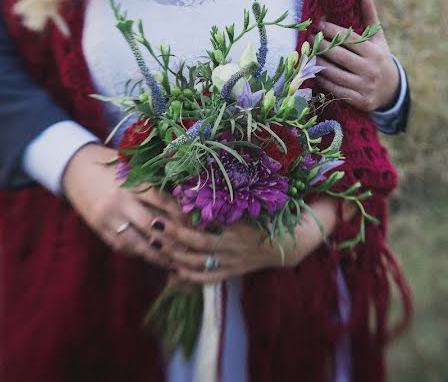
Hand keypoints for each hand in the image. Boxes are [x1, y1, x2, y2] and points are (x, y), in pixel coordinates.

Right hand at [62, 143, 188, 269]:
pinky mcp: (97, 227)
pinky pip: (120, 246)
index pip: (163, 201)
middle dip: (173, 241)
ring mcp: (107, 216)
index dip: (180, 216)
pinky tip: (151, 257)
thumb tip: (182, 203)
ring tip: (174, 263)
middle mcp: (120, 200)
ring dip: (157, 255)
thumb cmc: (110, 164)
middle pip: (152, 226)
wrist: (73, 165)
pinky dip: (137, 253)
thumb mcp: (132, 167)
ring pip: (136, 242)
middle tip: (190, 250)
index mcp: (132, 181)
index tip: (193, 225)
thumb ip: (152, 183)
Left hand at [166, 197, 340, 283]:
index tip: (164, 204)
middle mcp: (233, 247)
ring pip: (197, 263)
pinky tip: (174, 268)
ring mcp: (233, 262)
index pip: (205, 223)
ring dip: (174, 254)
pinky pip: (208, 278)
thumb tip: (216, 169)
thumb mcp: (259, 198)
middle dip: (171, 234)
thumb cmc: (276, 213)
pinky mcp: (233, 272)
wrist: (295, 242)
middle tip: (152, 223)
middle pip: (195, 243)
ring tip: (155, 243)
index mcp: (239, 226)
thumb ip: (237, 189)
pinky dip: (190, 275)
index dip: (182, 216)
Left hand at [310, 0, 399, 112]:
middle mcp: (370, 69)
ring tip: (308, 54)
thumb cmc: (379, 59)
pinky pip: (336, 90)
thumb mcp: (378, 40)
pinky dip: (324, 82)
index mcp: (374, 52)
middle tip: (308, 38)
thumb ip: (370, 18)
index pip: (350, 39)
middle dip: (322, 46)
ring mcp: (365, 86)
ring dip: (319, 64)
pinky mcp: (359, 100)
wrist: (390, 90)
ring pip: (336, 74)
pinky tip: (315, 73)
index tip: (319, 24)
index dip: (333, 31)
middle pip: (340, 56)